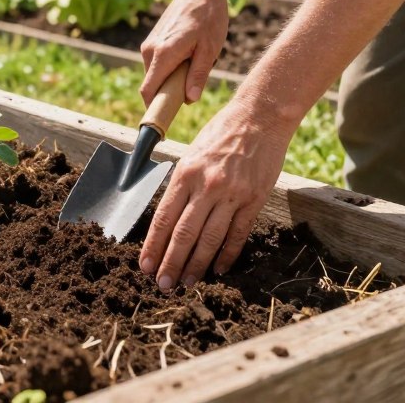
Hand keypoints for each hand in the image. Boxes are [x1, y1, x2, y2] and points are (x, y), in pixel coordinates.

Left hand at [138, 98, 291, 289]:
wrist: (259, 118)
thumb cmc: (220, 133)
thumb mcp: (191, 153)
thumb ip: (181, 183)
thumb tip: (169, 215)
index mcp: (185, 173)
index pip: (164, 218)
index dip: (153, 246)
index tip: (145, 265)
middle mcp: (206, 186)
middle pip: (184, 234)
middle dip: (171, 263)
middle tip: (163, 286)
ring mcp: (232, 194)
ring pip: (210, 239)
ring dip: (196, 265)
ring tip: (186, 283)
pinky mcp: (254, 200)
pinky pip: (237, 234)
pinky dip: (227, 255)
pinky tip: (218, 270)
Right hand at [140, 0, 228, 105]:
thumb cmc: (208, 18)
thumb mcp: (210, 50)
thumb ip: (198, 76)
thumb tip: (189, 99)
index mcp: (164, 54)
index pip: (148, 91)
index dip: (153, 109)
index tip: (163, 123)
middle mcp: (150, 50)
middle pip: (152, 86)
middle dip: (168, 94)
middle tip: (193, 88)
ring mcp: (149, 46)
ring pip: (155, 76)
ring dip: (171, 80)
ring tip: (194, 63)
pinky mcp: (152, 42)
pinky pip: (157, 66)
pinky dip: (170, 69)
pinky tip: (189, 55)